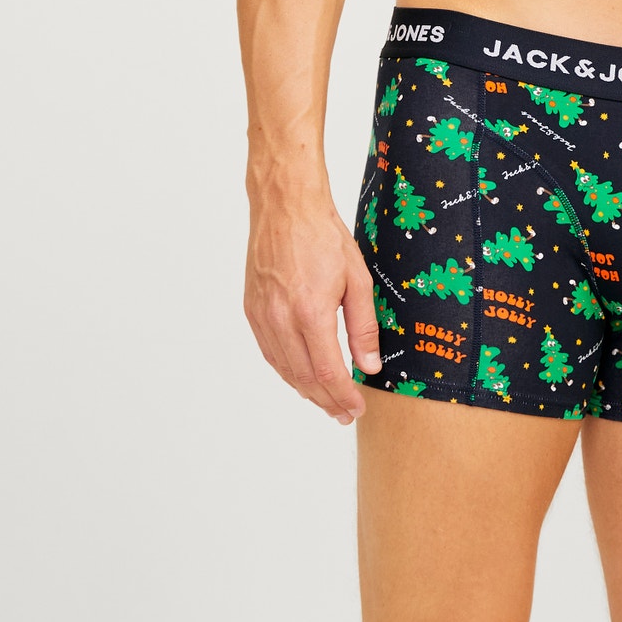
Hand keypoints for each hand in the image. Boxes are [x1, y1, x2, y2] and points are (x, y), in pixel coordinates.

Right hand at [244, 198, 382, 422]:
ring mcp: (262, 317)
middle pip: (304, 379)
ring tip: (326, 402)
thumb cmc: (324, 236)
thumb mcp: (357, 279)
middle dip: (326, 402)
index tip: (356, 408)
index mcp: (310, 313)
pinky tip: (301, 375)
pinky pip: (270, 352)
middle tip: (343, 414)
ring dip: (305, 391)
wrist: (285, 207)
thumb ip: (363, 327)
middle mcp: (281, 320)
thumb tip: (370, 365)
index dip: (343, 396)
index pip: (328, 373)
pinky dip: (287, 371)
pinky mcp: (252, 311)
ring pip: (283, 370)